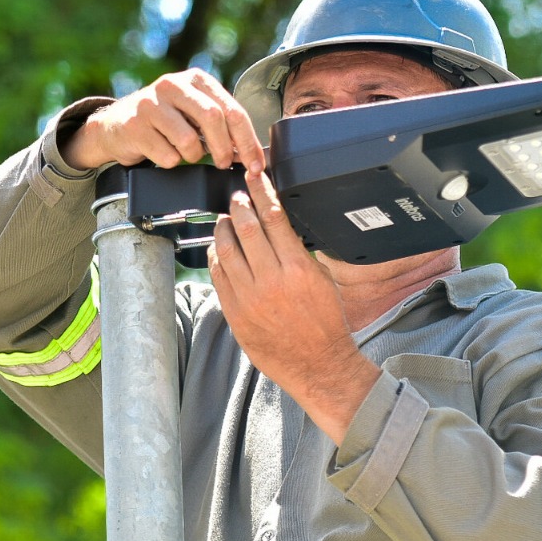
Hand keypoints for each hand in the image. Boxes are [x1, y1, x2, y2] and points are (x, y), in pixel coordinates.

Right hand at [61, 69, 264, 173]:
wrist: (115, 126)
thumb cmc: (163, 121)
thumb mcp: (193, 113)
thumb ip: (221, 125)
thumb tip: (250, 153)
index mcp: (196, 79)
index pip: (232, 110)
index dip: (248, 140)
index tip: (256, 164)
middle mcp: (173, 85)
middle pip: (214, 119)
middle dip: (225, 149)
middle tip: (225, 164)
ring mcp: (151, 104)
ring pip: (189, 141)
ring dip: (193, 156)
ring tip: (184, 153)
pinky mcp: (135, 125)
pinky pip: (167, 156)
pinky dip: (171, 162)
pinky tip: (162, 152)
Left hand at [208, 170, 380, 444]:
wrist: (319, 364)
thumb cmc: (326, 323)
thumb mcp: (322, 280)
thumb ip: (299, 253)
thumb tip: (278, 227)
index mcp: (298, 268)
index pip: (273, 217)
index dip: (261, 192)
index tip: (254, 176)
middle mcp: (271, 280)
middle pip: (246, 228)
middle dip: (239, 206)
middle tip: (237, 196)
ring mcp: (249, 298)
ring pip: (226, 250)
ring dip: (223, 229)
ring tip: (225, 220)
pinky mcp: (235, 314)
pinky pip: (218, 277)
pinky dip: (215, 258)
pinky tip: (218, 249)